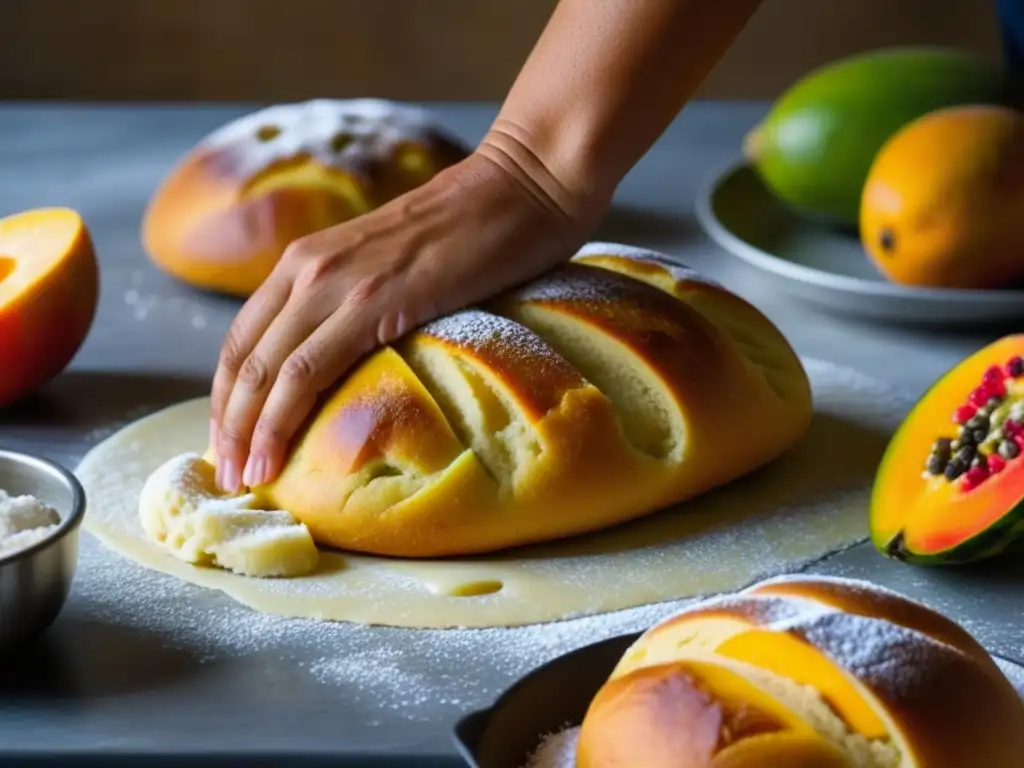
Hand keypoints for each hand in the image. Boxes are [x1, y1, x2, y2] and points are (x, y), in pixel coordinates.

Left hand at [209, 142, 605, 492]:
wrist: (521, 186)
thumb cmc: (476, 229)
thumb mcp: (396, 266)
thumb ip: (363, 301)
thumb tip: (356, 356)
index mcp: (308, 259)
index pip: (245, 338)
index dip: (230, 395)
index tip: (231, 442)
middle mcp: (308, 267)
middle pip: (244, 359)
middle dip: (230, 424)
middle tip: (229, 478)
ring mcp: (336, 283)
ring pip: (267, 371)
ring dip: (248, 432)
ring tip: (245, 481)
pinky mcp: (371, 302)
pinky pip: (307, 372)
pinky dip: (281, 420)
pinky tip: (276, 455)